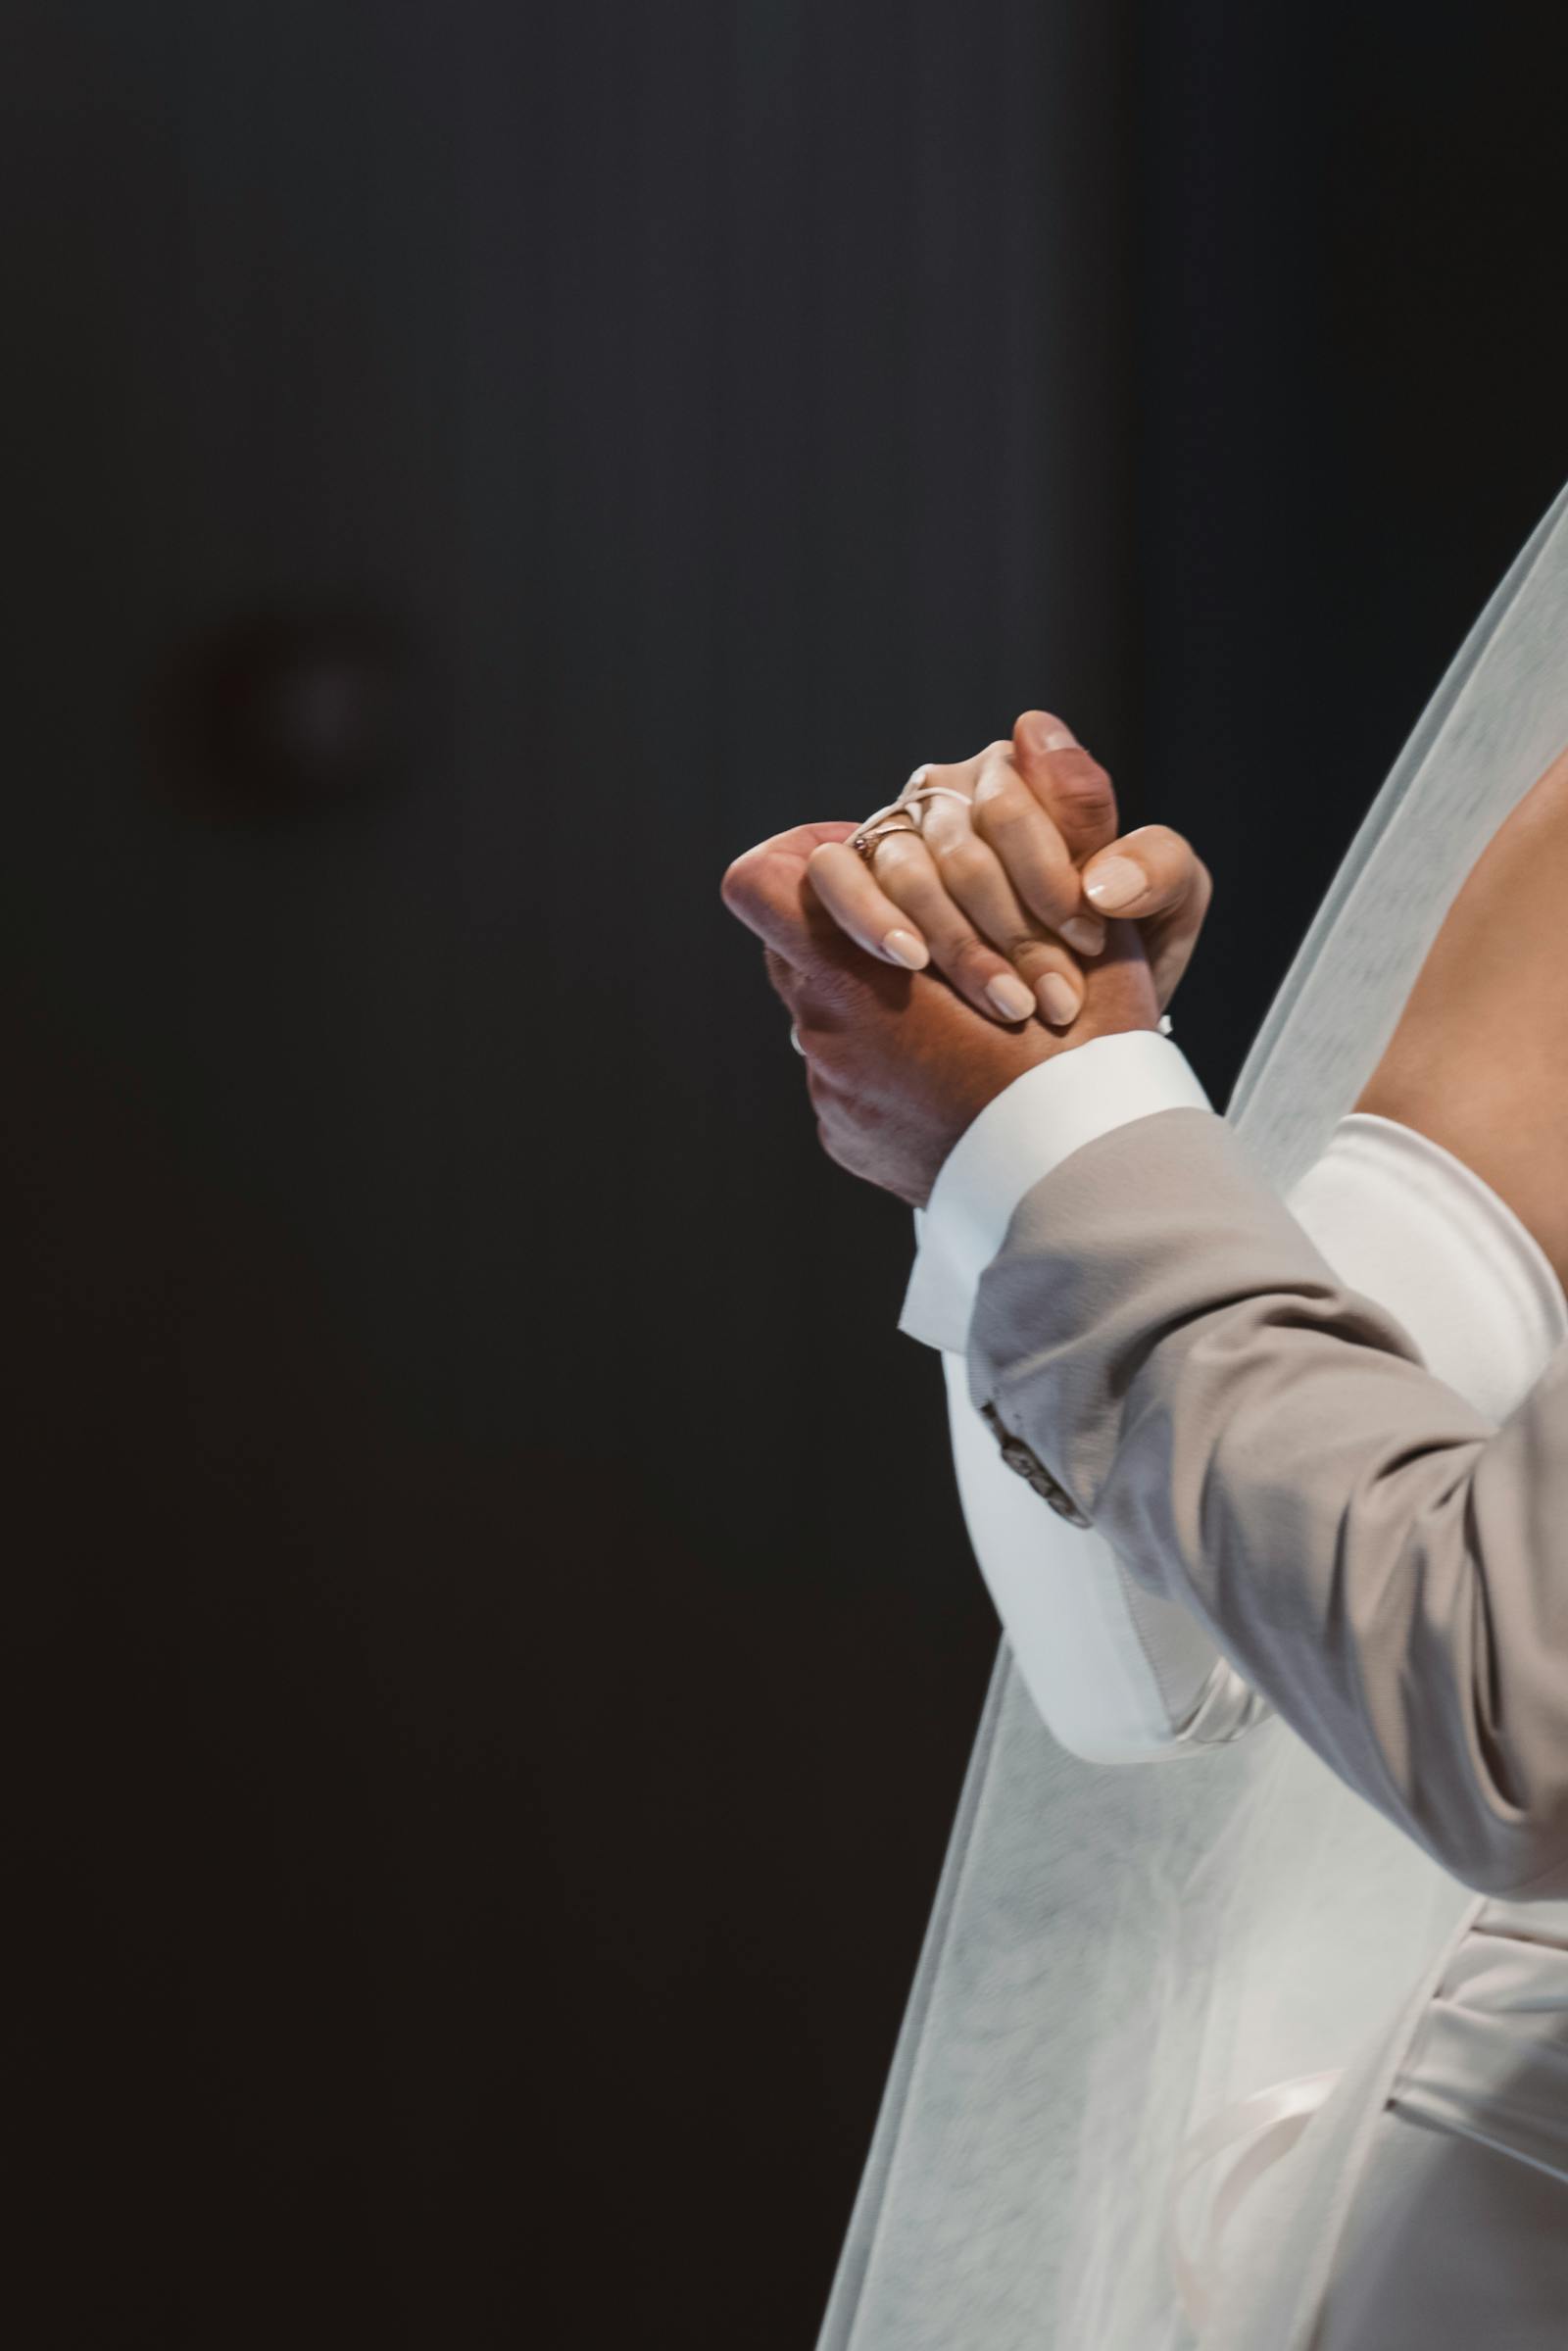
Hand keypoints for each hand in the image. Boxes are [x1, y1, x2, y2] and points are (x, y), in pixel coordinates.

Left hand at [720, 819, 1160, 1205]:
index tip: (866, 864)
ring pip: (830, 1013)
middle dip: (862, 930)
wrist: (1085, 1199)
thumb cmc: (1089, 1061)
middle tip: (941, 939)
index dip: (801, 861)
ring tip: (970, 1018)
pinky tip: (966, 1079)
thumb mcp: (1085, 928)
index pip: (761, 883)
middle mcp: (820, 1036)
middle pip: (803, 945)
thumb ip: (1052, 822)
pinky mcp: (847, 1140)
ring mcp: (831, 1096)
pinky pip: (853, 1077)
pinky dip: (896, 1066)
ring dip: (886, 1001)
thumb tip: (1034, 727)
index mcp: (854, 974)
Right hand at [804, 709, 1212, 1028]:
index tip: (1090, 944)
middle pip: (965, 843)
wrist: (1048, 1036)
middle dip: (1015, 931)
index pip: (1020, 802)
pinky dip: (869, 916)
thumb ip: (1157, 866)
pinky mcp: (838, 876)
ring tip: (1007, 1007)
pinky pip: (832, 872)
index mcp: (1023, 774)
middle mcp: (947, 792)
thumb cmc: (1106, 963)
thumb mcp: (1163, 912)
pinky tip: (908, 960)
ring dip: (958, 945)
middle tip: (1056, 1001)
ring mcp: (888, 832)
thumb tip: (1102, 876)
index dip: (1053, 877)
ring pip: (905, 866)